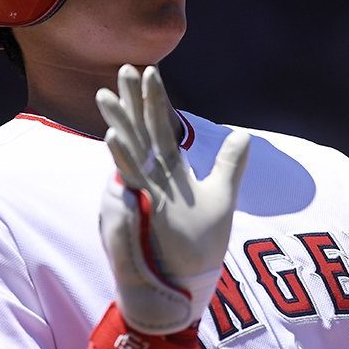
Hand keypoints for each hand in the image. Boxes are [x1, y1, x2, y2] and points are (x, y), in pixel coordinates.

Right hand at [95, 64, 249, 334]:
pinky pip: (132, 179)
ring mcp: (147, 190)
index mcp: (171, 169)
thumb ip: (230, 164)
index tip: (148, 71)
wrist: (189, 280)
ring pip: (130, 149)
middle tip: (123, 68)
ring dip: (119, 121)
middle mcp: (154, 175)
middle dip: (132, 100)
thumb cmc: (200, 242)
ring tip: (106, 94)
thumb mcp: (223, 195)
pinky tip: (113, 136)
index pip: (160, 126)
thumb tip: (243, 134)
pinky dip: (123, 157)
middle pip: (141, 129)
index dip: (154, 100)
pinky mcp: (145, 207)